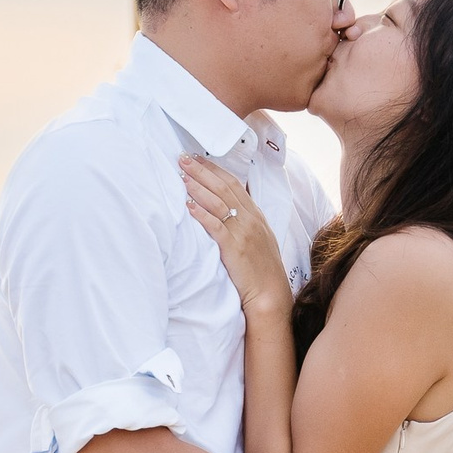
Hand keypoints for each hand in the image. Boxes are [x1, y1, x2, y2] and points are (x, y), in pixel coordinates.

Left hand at [181, 157, 292, 315]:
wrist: (270, 294)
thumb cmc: (261, 269)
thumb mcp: (258, 239)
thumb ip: (245, 222)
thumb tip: (228, 210)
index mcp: (256, 215)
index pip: (233, 183)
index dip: (214, 169)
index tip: (197, 159)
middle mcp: (250, 219)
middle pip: (223, 187)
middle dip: (202, 170)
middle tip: (183, 158)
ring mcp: (243, 232)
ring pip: (218, 202)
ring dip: (198, 186)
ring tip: (181, 175)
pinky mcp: (234, 247)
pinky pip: (215, 226)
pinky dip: (201, 214)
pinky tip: (188, 205)